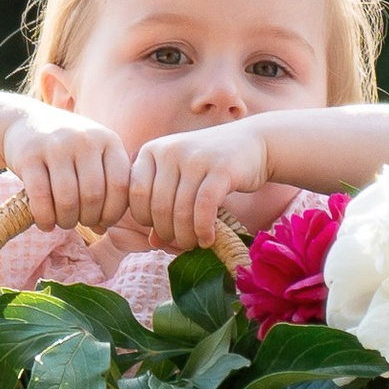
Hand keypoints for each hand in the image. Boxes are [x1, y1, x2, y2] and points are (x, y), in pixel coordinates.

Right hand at [0, 106, 132, 232]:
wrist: (25, 122)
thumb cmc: (67, 151)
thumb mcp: (92, 159)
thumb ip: (104, 189)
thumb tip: (102, 229)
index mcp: (108, 140)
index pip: (120, 185)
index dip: (113, 212)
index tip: (102, 221)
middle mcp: (84, 139)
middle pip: (93, 195)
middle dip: (88, 219)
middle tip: (80, 222)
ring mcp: (56, 145)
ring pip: (67, 199)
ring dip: (66, 220)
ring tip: (64, 222)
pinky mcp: (29, 155)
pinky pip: (40, 197)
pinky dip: (45, 218)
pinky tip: (45, 224)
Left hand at [128, 118, 270, 250]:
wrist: (254, 144)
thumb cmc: (211, 167)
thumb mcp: (182, 181)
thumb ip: (164, 207)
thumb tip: (153, 242)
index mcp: (152, 150)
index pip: (135, 195)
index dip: (144, 219)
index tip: (162, 228)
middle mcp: (170, 150)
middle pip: (158, 206)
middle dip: (168, 233)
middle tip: (182, 242)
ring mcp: (195, 157)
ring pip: (180, 211)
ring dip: (186, 236)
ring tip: (195, 244)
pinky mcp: (220, 168)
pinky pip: (203, 208)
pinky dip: (203, 230)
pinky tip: (208, 239)